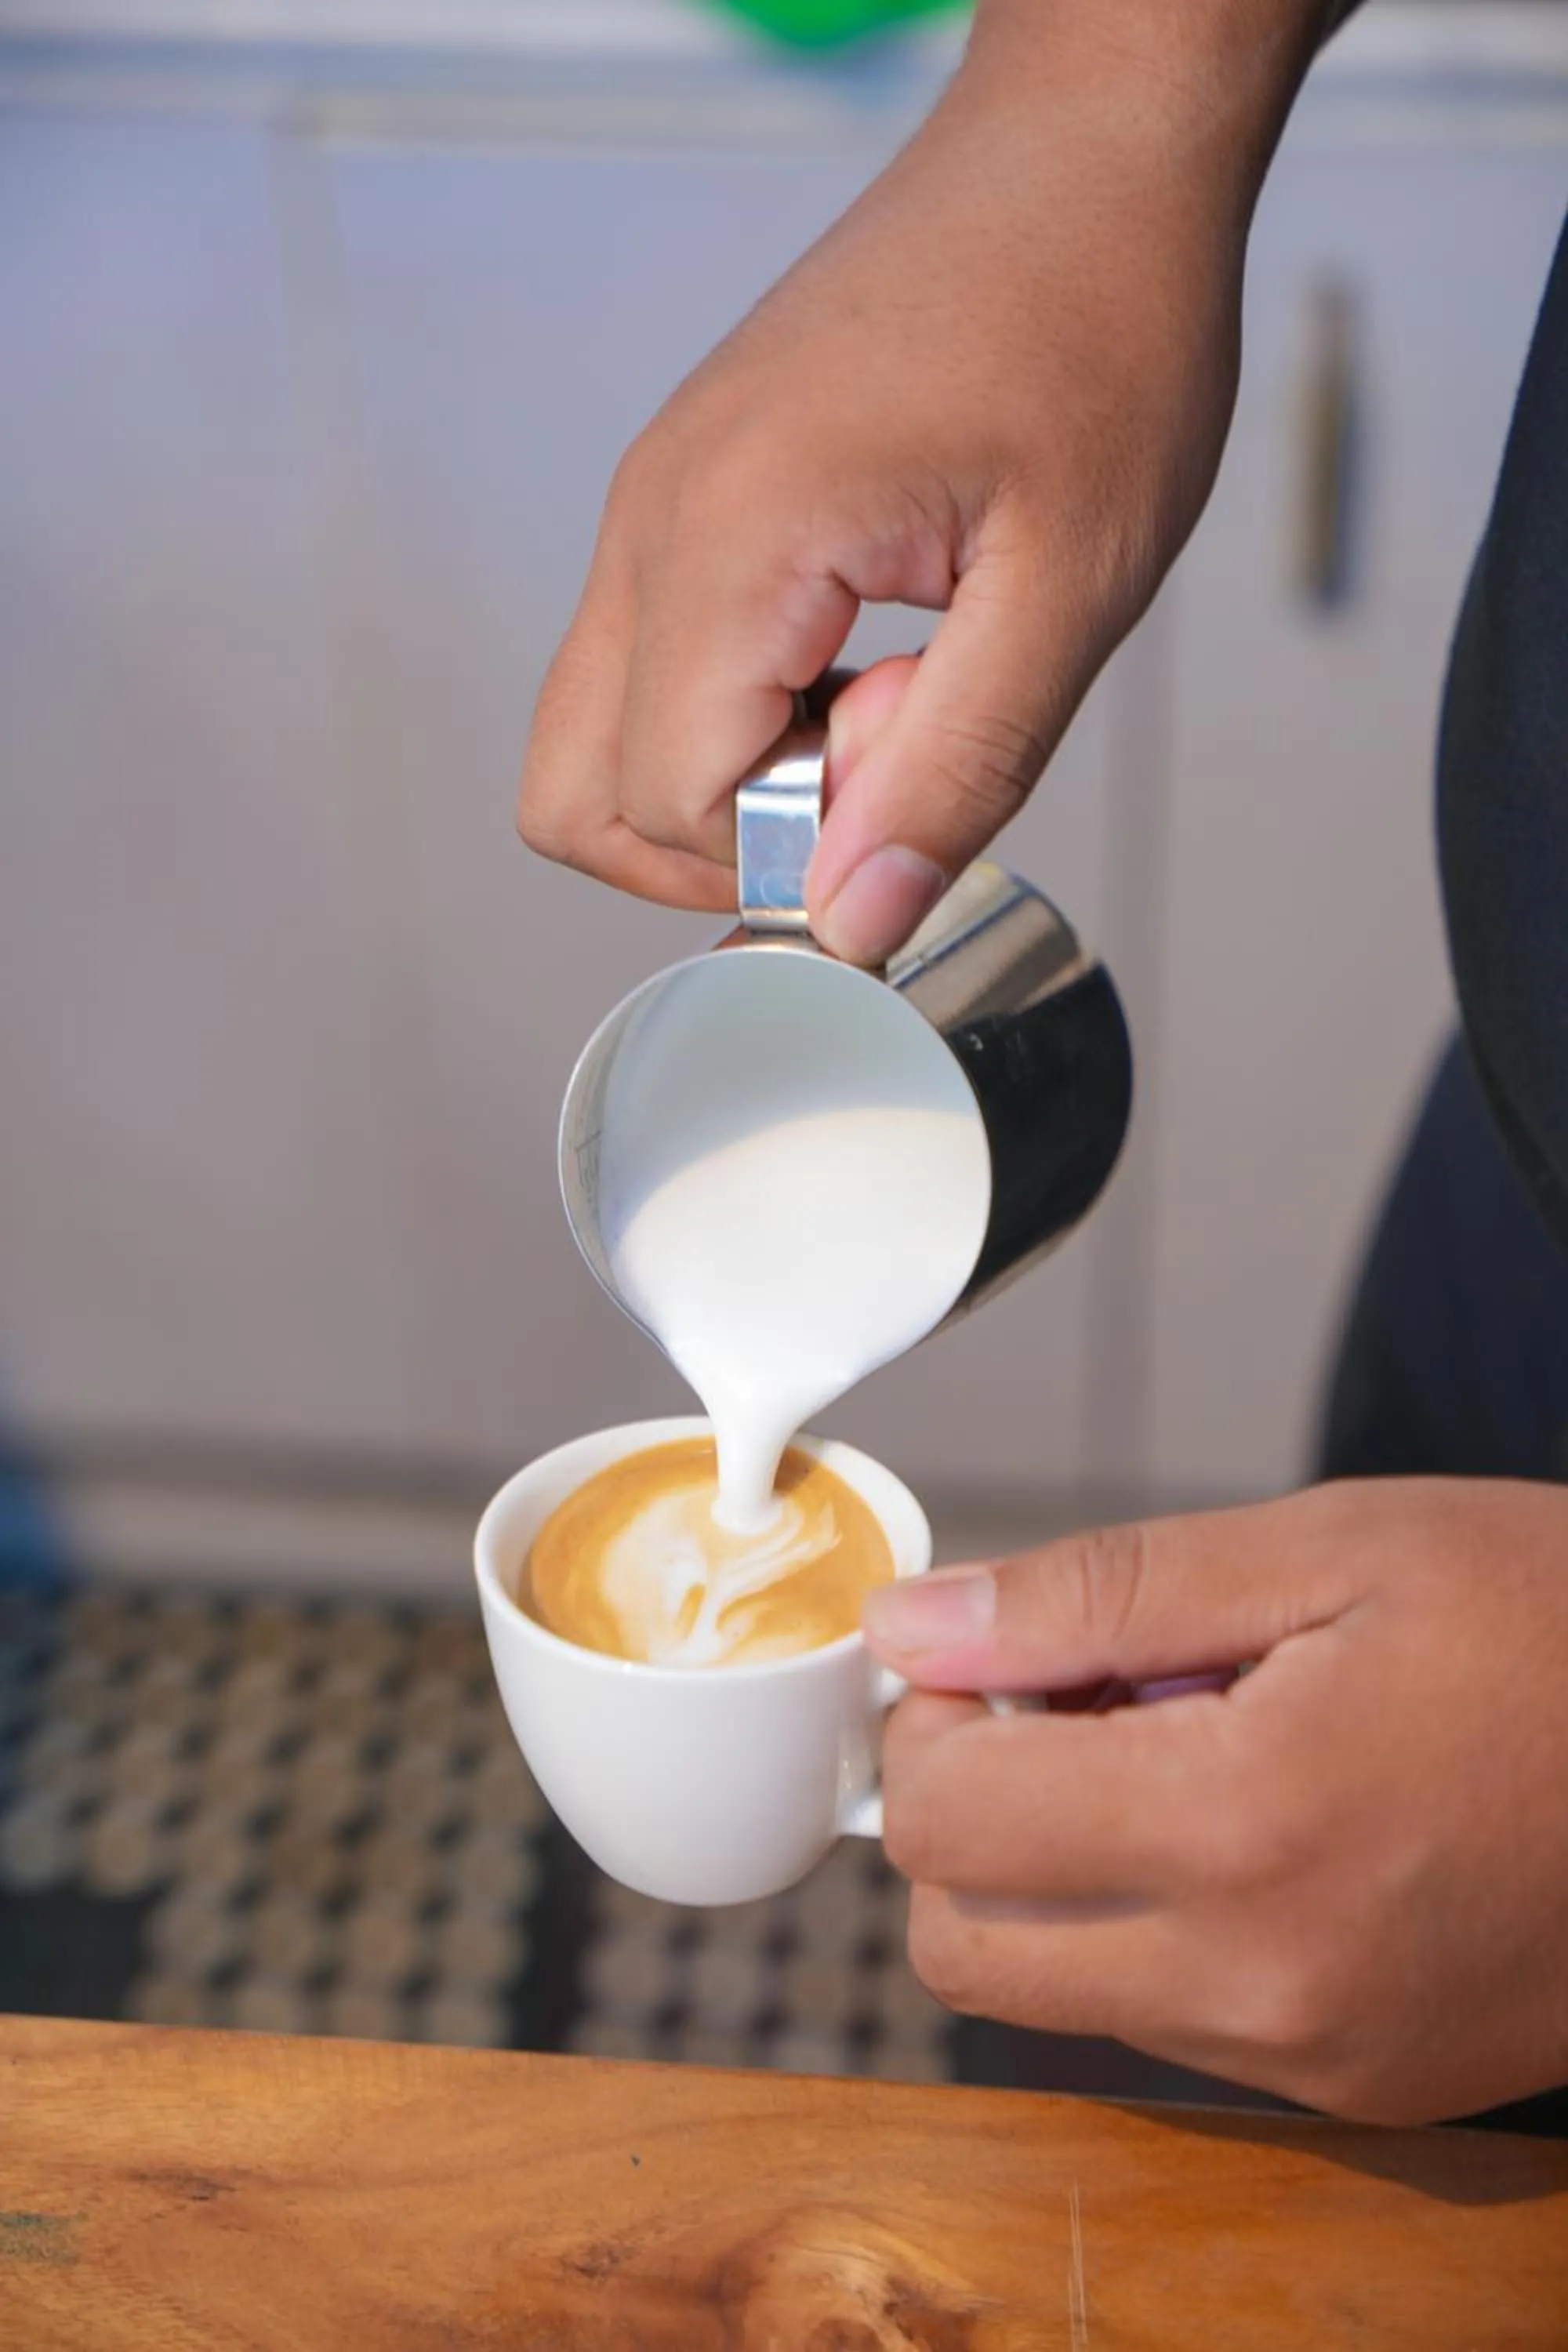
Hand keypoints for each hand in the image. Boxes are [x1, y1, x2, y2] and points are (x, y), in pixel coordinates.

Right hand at [519, 1, 1324, 963]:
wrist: (1081, 151)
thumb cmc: (1096, 322)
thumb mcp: (1069, 583)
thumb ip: (956, 768)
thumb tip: (855, 924)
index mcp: (734, 536)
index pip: (664, 804)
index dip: (789, 853)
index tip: (911, 782)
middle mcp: (652, 520)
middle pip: (573, 796)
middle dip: (722, 847)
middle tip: (879, 776)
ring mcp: (654, 502)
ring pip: (603, 736)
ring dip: (740, 776)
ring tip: (888, 696)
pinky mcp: (687, 497)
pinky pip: (658, 665)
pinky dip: (748, 709)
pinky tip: (869, 650)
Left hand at [863, 1478, 1567, 2122]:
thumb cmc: (1552, 1621)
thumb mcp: (1323, 1549)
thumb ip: (1092, 1596)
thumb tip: (910, 1625)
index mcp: (1248, 1823)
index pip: (941, 1821)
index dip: (931, 1719)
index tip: (992, 1657)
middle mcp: (1267, 1981)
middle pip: (961, 1943)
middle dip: (966, 1813)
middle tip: (1063, 1704)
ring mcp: (1315, 2057)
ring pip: (1053, 1995)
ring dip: (1058, 1876)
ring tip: (1182, 1754)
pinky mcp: (1359, 2091)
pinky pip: (1168, 2027)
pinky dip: (1154, 1930)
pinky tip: (1249, 1825)